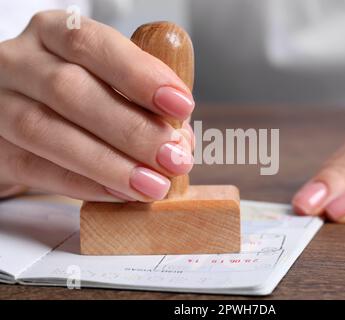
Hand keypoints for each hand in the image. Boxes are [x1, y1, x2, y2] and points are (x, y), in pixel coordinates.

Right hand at [0, 11, 194, 201]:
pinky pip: (35, 169)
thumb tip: (179, 139)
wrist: (18, 116)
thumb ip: (144, 102)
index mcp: (53, 34)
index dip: (139, 75)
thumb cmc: (77, 94)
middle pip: (69, 90)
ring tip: (152, 184)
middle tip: (173, 157)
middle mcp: (18, 63)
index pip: (92, 44)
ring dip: (109, 164)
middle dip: (130, 129)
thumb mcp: (108, 81)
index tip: (181, 105)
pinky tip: (119, 193)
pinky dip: (83, 185)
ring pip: (47, 132)